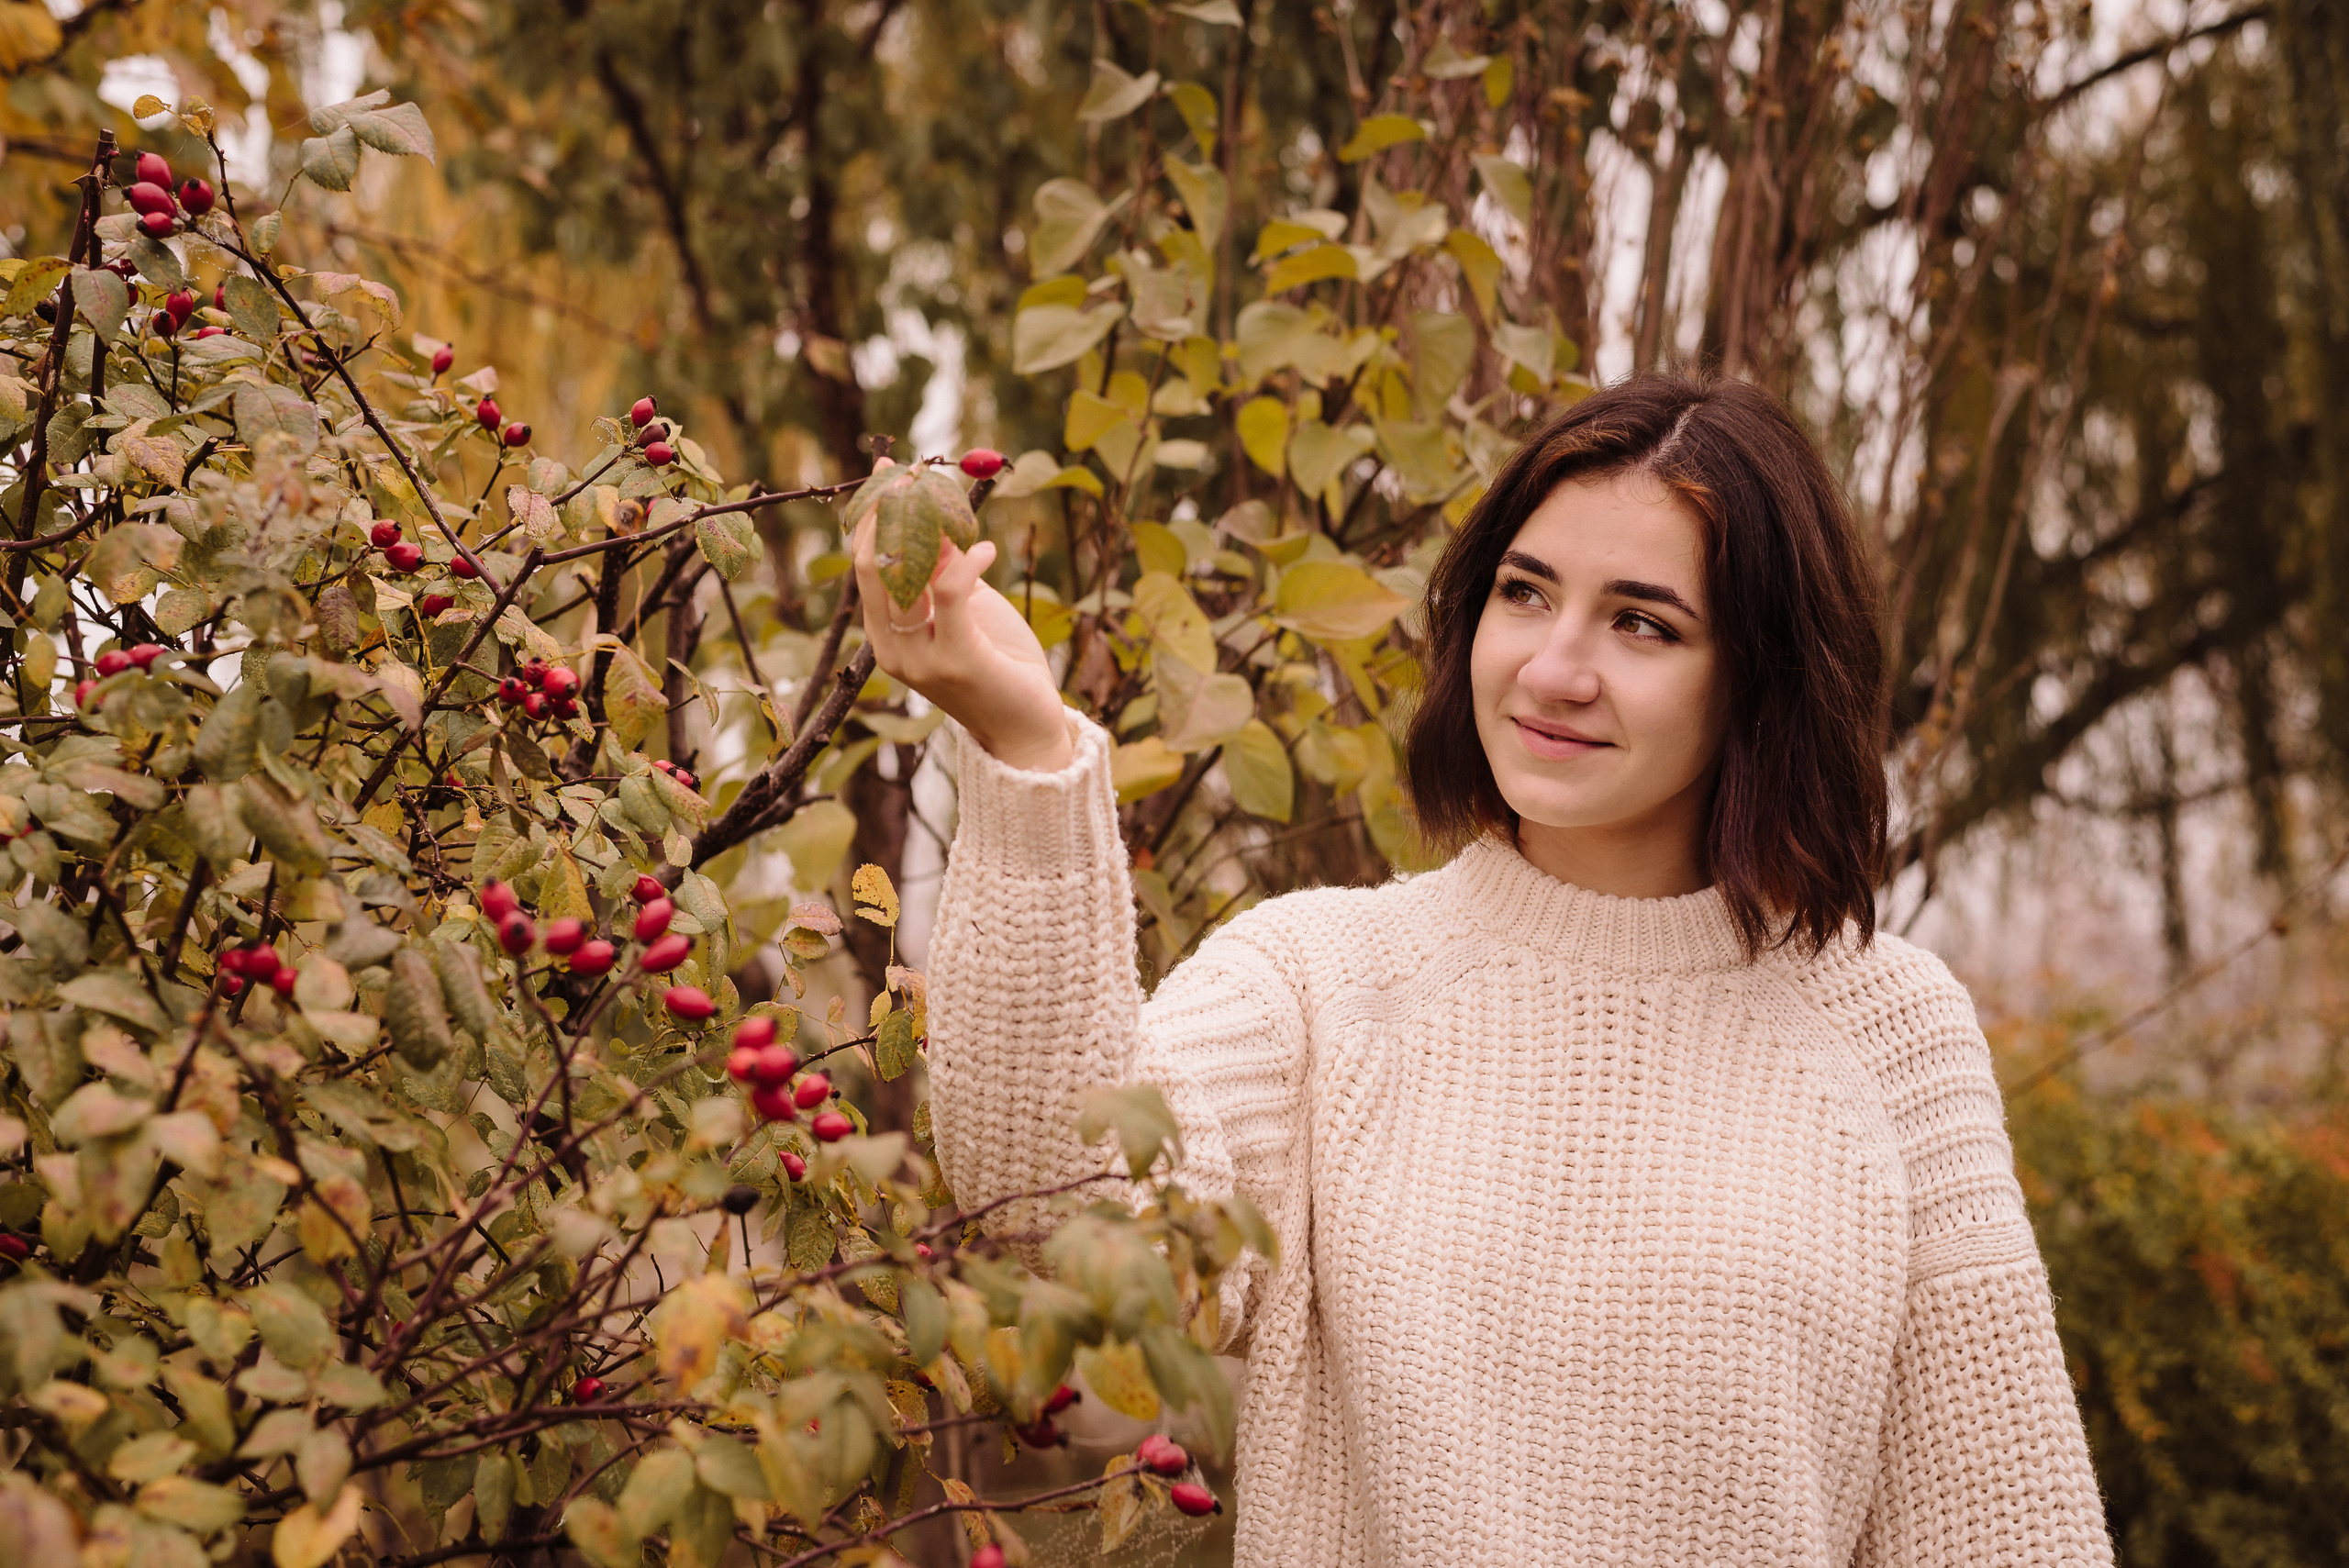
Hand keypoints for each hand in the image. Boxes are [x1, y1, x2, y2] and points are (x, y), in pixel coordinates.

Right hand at [850, 464, 1071, 771]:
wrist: (1026, 728)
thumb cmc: (1000, 665)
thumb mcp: (970, 608)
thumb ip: (948, 571)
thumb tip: (939, 516)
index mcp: (886, 635)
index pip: (865, 564)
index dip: (873, 513)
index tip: (889, 469)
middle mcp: (892, 648)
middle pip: (873, 565)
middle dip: (889, 511)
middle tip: (912, 473)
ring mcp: (919, 658)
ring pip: (903, 576)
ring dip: (927, 528)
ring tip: (949, 501)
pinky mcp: (956, 659)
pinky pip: (950, 593)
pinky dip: (967, 561)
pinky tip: (986, 549)